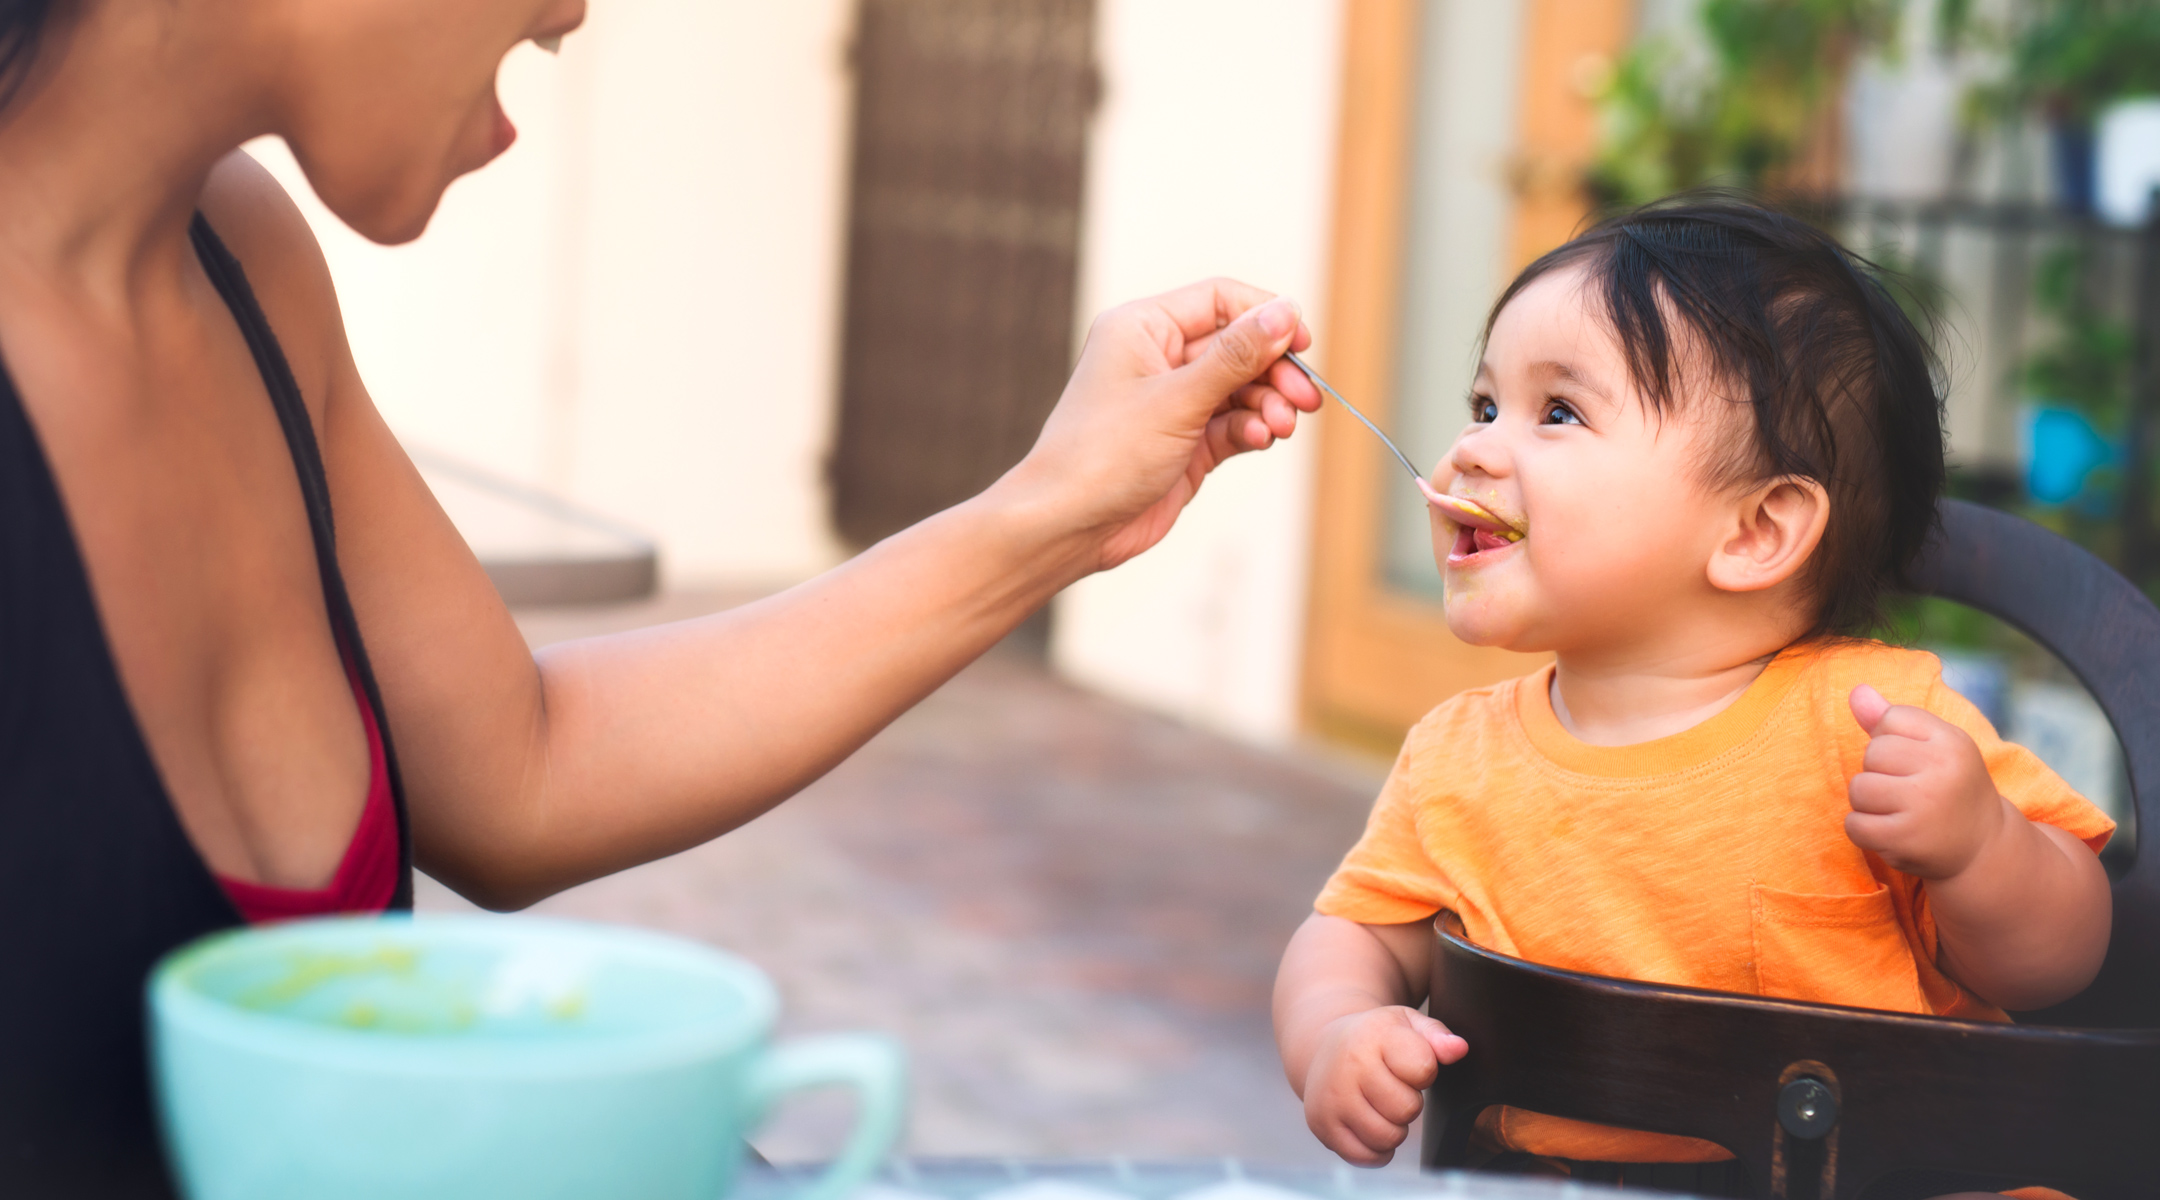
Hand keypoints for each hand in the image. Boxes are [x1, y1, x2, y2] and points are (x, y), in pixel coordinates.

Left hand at [998, 278, 1318, 571]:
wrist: (1068, 526)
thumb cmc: (1102, 454)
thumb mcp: (1177, 399)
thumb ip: (1236, 356)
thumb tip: (1285, 312)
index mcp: (1144, 327)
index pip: (1221, 301)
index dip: (1266, 317)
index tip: (1302, 343)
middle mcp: (1158, 357)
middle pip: (1239, 346)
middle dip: (1275, 370)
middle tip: (1306, 398)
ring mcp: (1173, 402)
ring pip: (1241, 388)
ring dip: (1269, 404)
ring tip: (1281, 426)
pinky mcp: (1186, 442)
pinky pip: (1233, 423)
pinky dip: (1252, 429)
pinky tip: (1260, 440)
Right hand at [1300, 1006, 1467, 1166]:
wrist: (1324, 1047)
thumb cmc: (1374, 1039)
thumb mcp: (1406, 1023)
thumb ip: (1437, 1036)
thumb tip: (1459, 1049)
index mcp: (1374, 1036)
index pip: (1423, 1069)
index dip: (1424, 1072)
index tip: (1407, 1063)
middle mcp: (1349, 1067)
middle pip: (1407, 1109)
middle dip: (1409, 1103)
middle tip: (1393, 1088)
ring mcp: (1333, 1099)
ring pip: (1387, 1137)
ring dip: (1393, 1128)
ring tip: (1381, 1107)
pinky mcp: (1323, 1125)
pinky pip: (1365, 1157)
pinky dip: (1376, 1150)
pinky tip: (1369, 1125)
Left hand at [1845, 684, 2008, 879]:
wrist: (1982, 847)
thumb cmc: (1948, 786)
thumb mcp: (1933, 746)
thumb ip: (1890, 719)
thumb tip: (1856, 690)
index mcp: (1952, 740)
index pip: (1890, 719)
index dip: (1893, 742)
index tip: (1918, 763)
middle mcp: (1943, 770)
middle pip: (1871, 754)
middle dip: (1879, 773)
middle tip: (1909, 792)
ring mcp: (1924, 806)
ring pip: (1858, 788)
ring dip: (1868, 804)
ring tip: (1898, 811)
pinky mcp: (1906, 839)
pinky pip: (1854, 824)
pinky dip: (1863, 830)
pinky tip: (1891, 832)